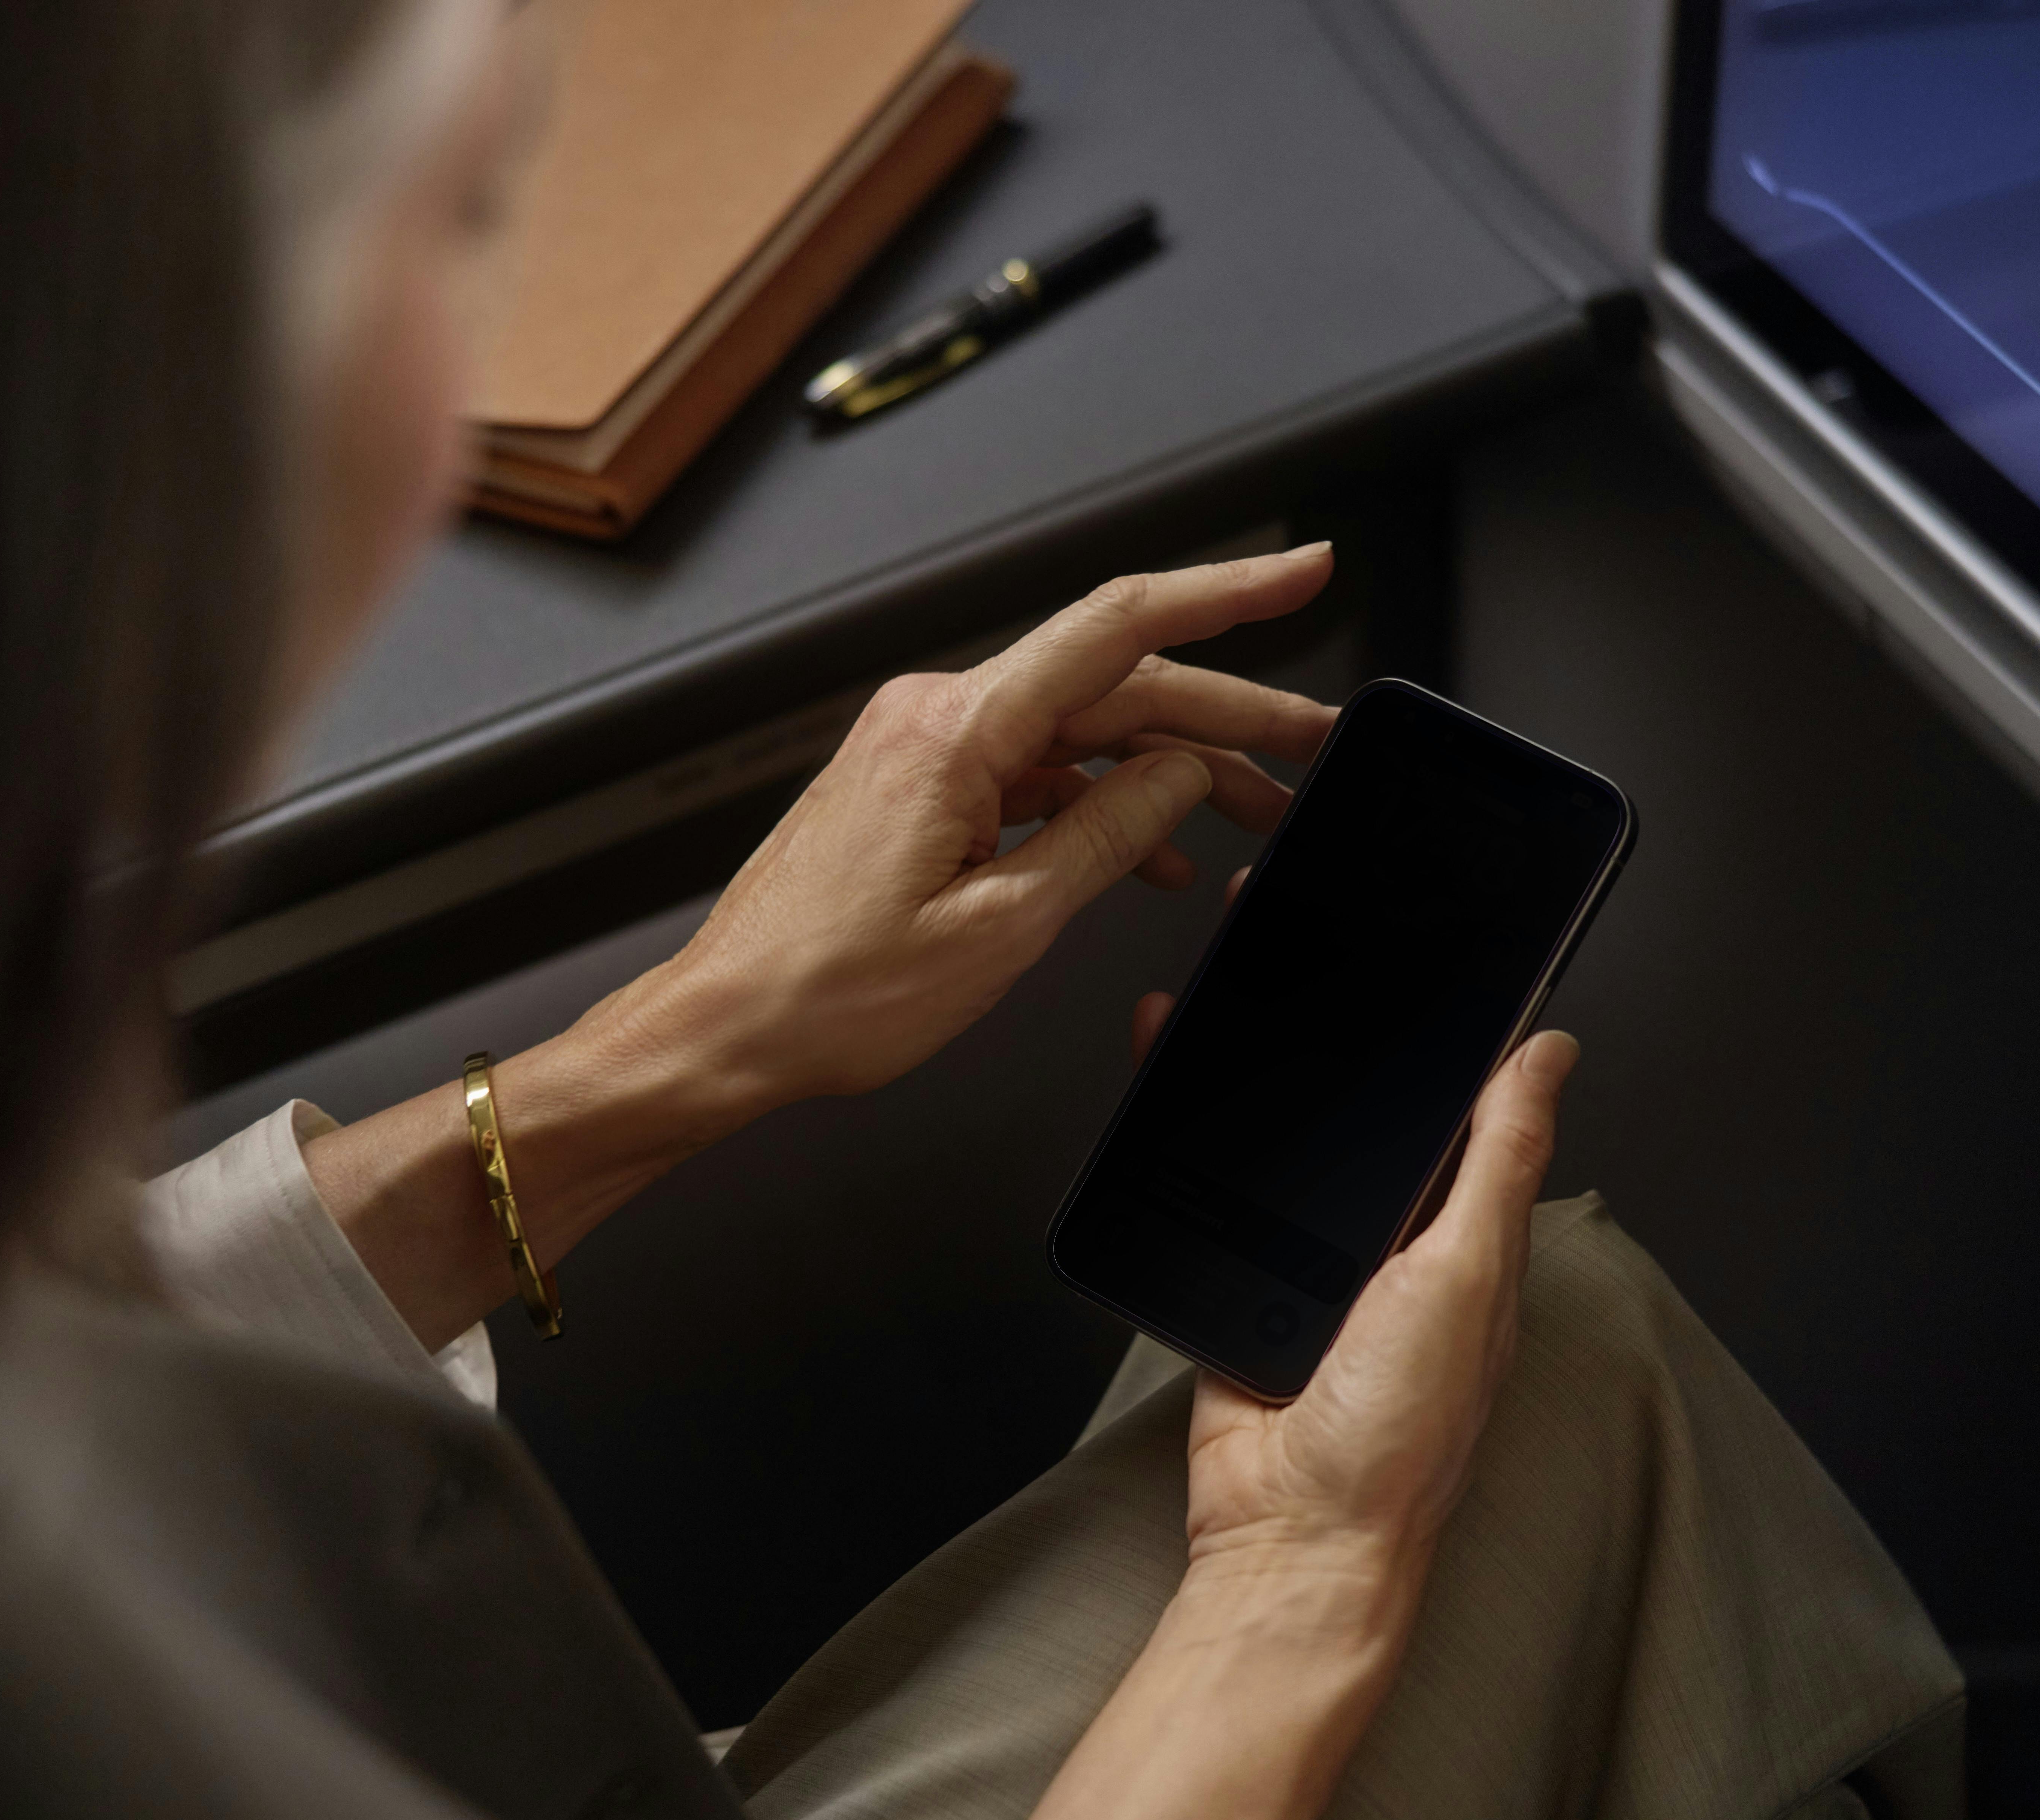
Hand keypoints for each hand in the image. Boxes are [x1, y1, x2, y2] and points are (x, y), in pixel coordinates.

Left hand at [656, 547, 1338, 1111]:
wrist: (727, 1027)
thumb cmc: (832, 994)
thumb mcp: (1002, 927)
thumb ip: (1104, 837)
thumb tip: (1178, 774)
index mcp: (955, 732)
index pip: (1119, 629)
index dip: (1226, 594)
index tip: (1302, 572)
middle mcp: (936, 716)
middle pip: (1114, 687)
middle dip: (1224, 716)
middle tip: (1312, 742)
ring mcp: (924, 748)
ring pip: (1081, 734)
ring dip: (1170, 771)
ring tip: (1255, 812)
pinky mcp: (918, 786)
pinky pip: (1035, 774)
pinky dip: (1101, 807)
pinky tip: (1156, 857)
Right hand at [966, 1029, 1579, 1819]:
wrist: (1291, 1534)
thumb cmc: (1400, 1434)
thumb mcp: (1466, 1274)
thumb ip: (1501, 1160)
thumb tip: (1551, 1056)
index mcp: (1468, 1240)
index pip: (1469, 1116)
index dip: (1451, 1041)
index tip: (1421, 958)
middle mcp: (1397, 1253)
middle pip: (1370, 1124)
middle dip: (1338, 1046)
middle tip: (1301, 952)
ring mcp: (1317, 1273)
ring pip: (1288, 1151)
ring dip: (1255, 1085)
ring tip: (1224, 998)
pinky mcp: (1243, 1289)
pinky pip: (1216, 1198)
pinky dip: (1190, 1145)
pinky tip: (1164, 1087)